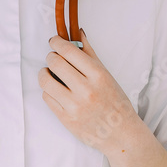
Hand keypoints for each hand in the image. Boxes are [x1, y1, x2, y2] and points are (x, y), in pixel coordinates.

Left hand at [39, 29, 142, 155]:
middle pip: (55, 63)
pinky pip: (47, 97)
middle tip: (53, 57)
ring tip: (50, 73)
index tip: (54, 41)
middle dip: (51, 57)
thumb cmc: (116, 102)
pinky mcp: (66, 119)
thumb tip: (78, 33)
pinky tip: (56, 89)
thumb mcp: (107, 75)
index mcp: (98, 75)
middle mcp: (86, 90)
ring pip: (46, 81)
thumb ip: (90, 54)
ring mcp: (74, 106)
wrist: (121, 133)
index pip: (69, 51)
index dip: (57, 43)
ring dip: (44, 73)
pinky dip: (48, 90)